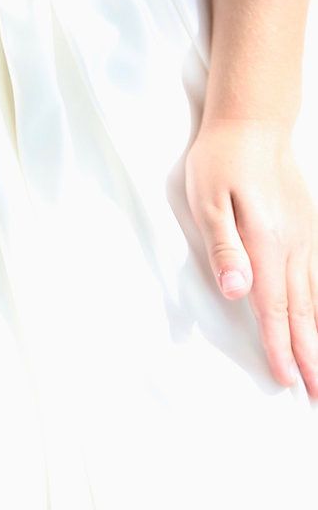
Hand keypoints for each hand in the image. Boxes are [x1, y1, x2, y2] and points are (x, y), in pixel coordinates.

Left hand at [185, 117, 317, 396]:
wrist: (254, 119)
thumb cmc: (222, 158)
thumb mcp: (208, 199)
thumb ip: (224, 247)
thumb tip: (237, 292)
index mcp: (266, 245)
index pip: (273, 309)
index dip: (280, 348)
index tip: (288, 384)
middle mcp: (293, 247)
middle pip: (302, 313)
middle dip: (309, 358)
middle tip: (316, 397)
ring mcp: (304, 237)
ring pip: (314, 298)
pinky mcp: (306, 227)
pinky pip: (316, 278)